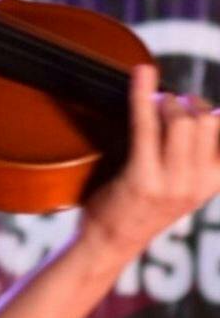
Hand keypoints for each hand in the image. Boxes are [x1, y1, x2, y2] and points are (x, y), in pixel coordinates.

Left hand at [80, 64, 219, 264]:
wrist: (108, 243)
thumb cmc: (136, 205)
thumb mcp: (178, 183)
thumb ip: (191, 152)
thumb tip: (197, 108)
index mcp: (213, 181)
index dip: (207, 109)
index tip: (190, 105)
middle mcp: (198, 184)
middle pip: (206, 120)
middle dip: (184, 102)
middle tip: (163, 103)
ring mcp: (171, 184)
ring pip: (182, 120)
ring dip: (164, 101)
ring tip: (151, 103)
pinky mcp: (142, 179)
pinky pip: (146, 126)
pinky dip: (141, 94)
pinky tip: (140, 74)